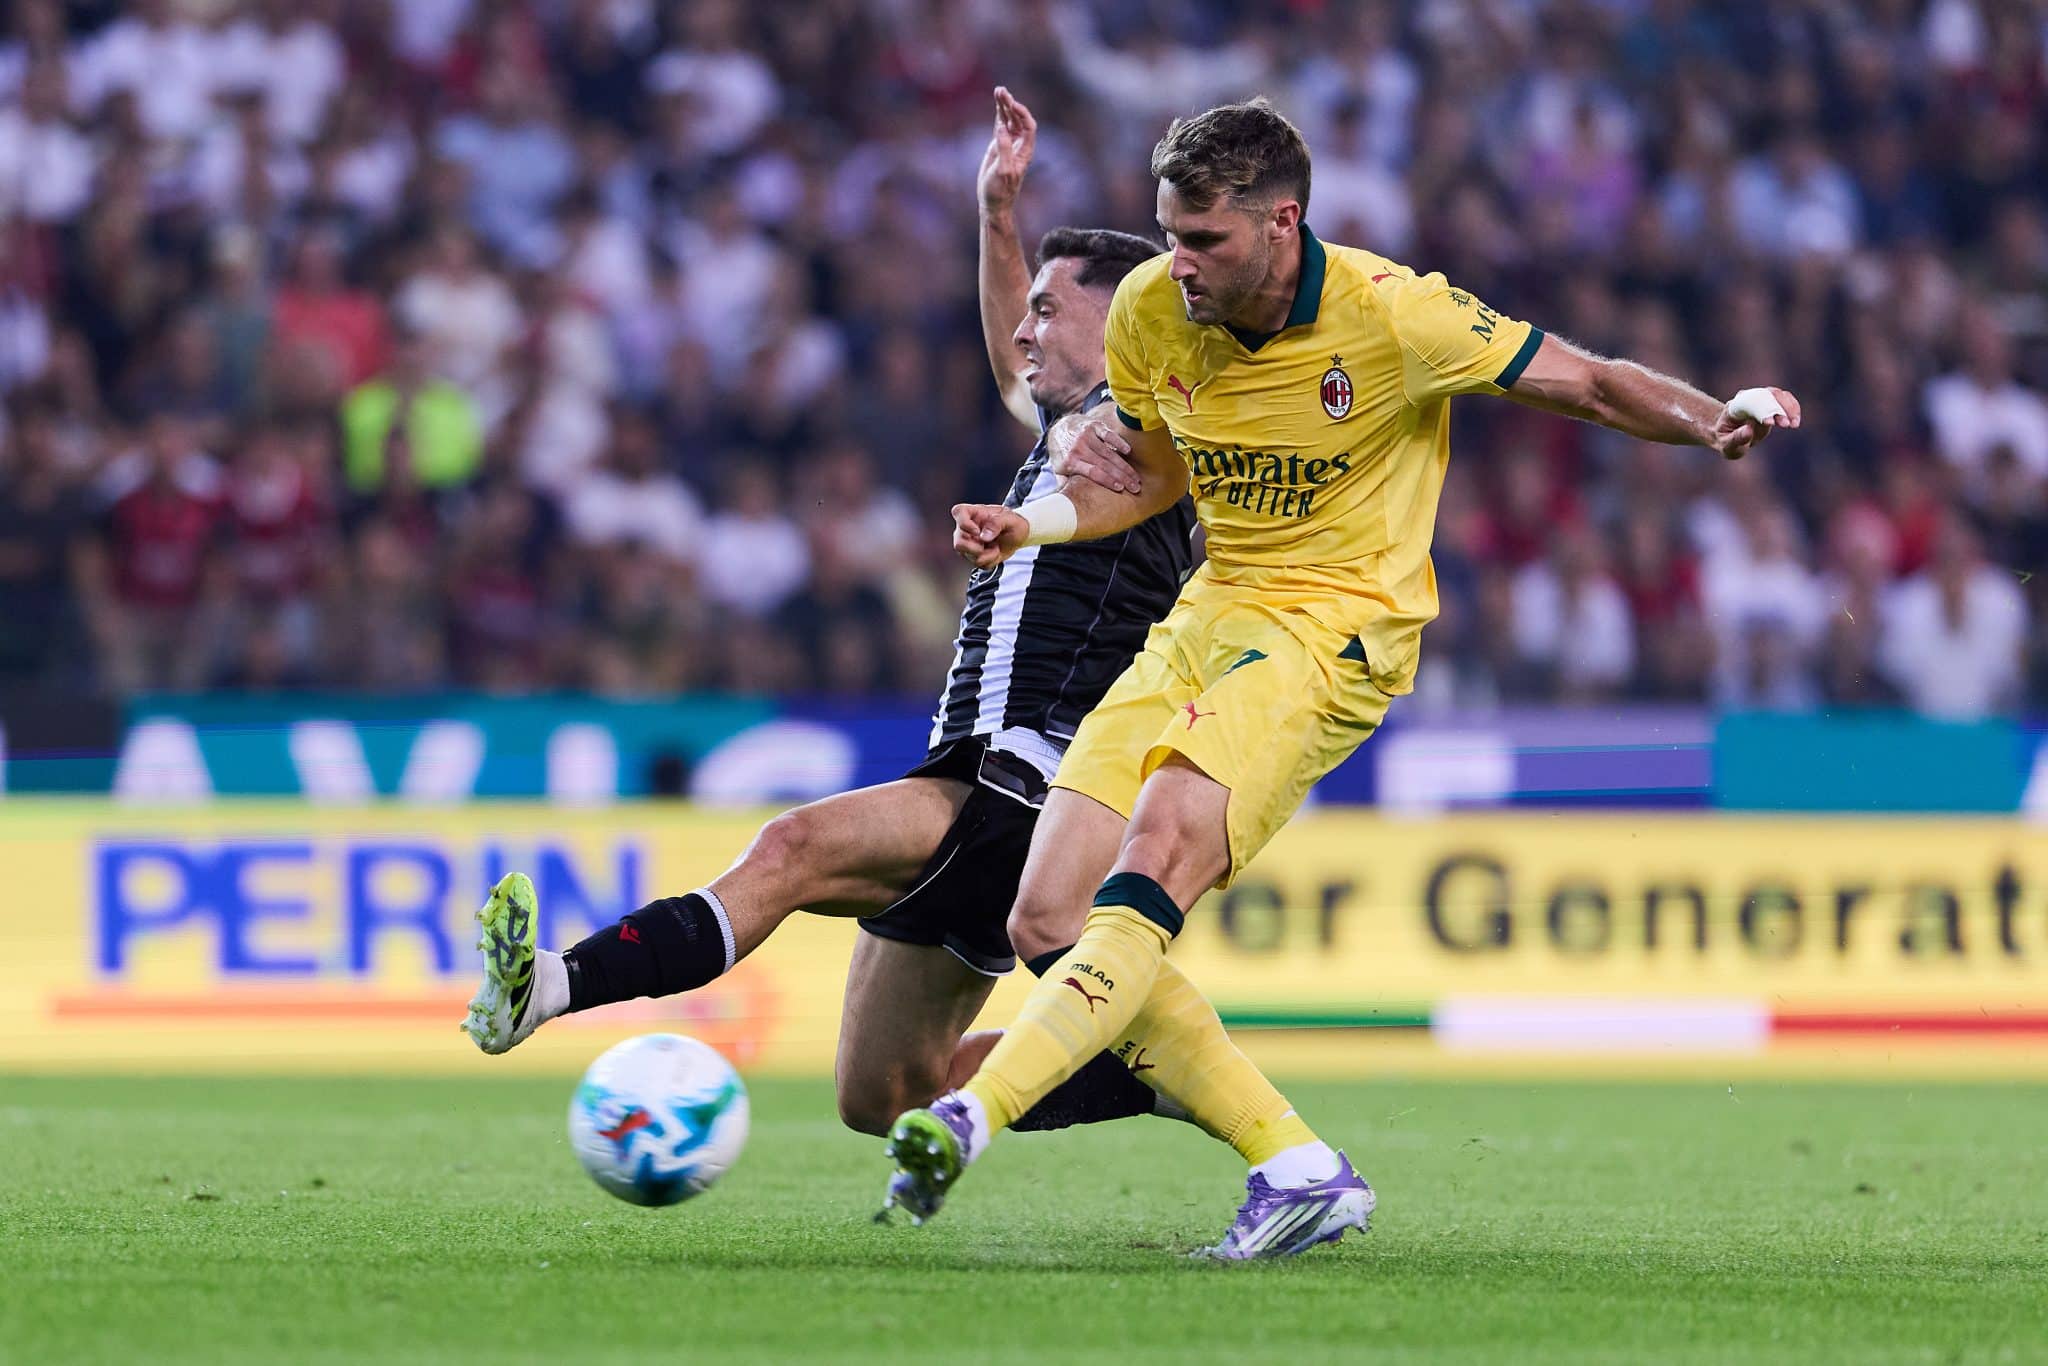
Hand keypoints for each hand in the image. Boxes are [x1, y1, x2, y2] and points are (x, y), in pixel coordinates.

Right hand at [952, 503, 1028, 567]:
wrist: (1016, 537)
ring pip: (967, 555)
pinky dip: (990, 560)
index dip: (964, 523)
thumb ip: (996, 523)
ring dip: (986, 555)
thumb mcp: (1010, 519)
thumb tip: (983, 537)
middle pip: (959, 543)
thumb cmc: (1011, 523)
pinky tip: (995, 551)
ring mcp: (967, 543)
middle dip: (977, 548)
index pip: (958, 512)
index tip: (977, 531)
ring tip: (996, 546)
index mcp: (973, 513)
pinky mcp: (972, 556)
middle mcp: (966, 528)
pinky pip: (977, 563)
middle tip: (991, 543)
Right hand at [976, 86, 1036, 215]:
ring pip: (1009, 119)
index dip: (1022, 113)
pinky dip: (998, 113)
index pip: (1029, 126)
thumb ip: (1003, 149)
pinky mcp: (998, 145)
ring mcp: (1009, 144)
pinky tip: (997, 102)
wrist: (994, 203)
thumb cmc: (1000, 191)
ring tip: (998, 90)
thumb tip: (1001, 128)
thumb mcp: (1003, 171)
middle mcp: (1019, 145)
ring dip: (1004, 105)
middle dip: (1010, 104)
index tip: (1012, 104)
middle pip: (1018, 119)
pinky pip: (1000, 125)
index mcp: (1025, 151)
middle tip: (1001, 91)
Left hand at [1049, 413, 1140, 494]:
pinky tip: (1128, 451)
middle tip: (1135, 487)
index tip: (1120, 488)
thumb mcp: (1058, 471)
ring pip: (1109, 453)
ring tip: (1135, 477)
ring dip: (1124, 465)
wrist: (1059, 429)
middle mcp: (1079, 448)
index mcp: (1071, 462)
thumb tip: (1067, 504)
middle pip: (1104, 464)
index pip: (1093, 472)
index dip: (1107, 480)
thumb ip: (1064, 485)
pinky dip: (1118, 442)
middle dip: (1122, 477)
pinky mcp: (1094, 426)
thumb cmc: (1063, 454)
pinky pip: (1108, 434)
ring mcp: (1086, 436)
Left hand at [1710, 386, 1801, 459]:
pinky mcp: (1772, 403)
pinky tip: (1795, 422)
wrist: (1727, 434)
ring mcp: (1761, 399)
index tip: (1769, 423)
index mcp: (1734, 407)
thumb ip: (1736, 438)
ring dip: (1789, 408)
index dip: (1760, 411)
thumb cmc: (1726, 441)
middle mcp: (1748, 398)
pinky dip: (1793, 409)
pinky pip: (1785, 400)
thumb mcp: (1726, 445)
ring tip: (1794, 424)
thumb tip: (1749, 430)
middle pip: (1766, 395)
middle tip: (1786, 424)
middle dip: (1777, 409)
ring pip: (1778, 395)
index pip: (1748, 403)